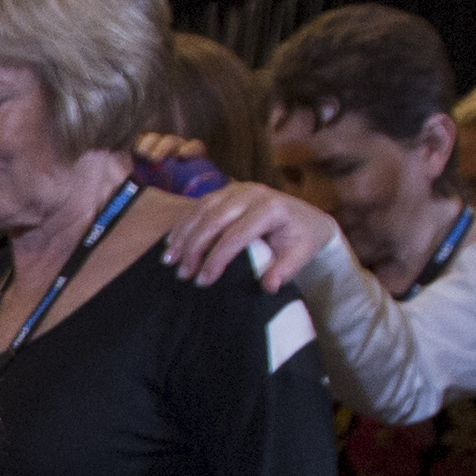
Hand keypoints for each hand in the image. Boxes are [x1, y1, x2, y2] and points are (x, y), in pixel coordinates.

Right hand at [148, 162, 346, 291]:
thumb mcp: (300, 255)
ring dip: (183, 235)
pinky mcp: (226, 190)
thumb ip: (285, 271)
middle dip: (194, 248)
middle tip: (182, 274)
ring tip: (169, 261)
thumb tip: (268, 286)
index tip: (203, 281)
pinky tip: (172, 243)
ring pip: (202, 209)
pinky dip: (184, 224)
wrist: (306, 217)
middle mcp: (252, 193)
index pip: (237, 234)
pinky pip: (199, 205)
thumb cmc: (301, 239)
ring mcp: (237, 188)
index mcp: (271, 208)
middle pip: (214, 219)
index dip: (217, 258)